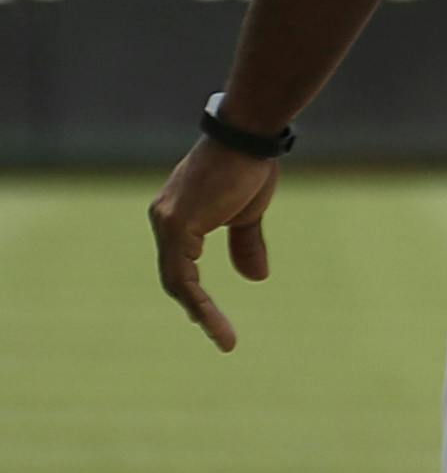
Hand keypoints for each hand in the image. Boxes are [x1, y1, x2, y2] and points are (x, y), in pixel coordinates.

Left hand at [148, 137, 281, 352]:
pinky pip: (183, 275)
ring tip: (224, 338)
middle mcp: (164, 218)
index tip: (209, 318)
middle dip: (198, 307)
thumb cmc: (249, 163)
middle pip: (175, 275)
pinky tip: (210, 317)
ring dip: (201, 312)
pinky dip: (198, 300)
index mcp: (178, 215)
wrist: (249, 134)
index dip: (195, 292)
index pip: (180, 263)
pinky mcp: (176, 224)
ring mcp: (166, 222)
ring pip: (177, 280)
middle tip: (221, 335)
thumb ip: (245, 244)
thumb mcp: (247, 210)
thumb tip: (256, 278)